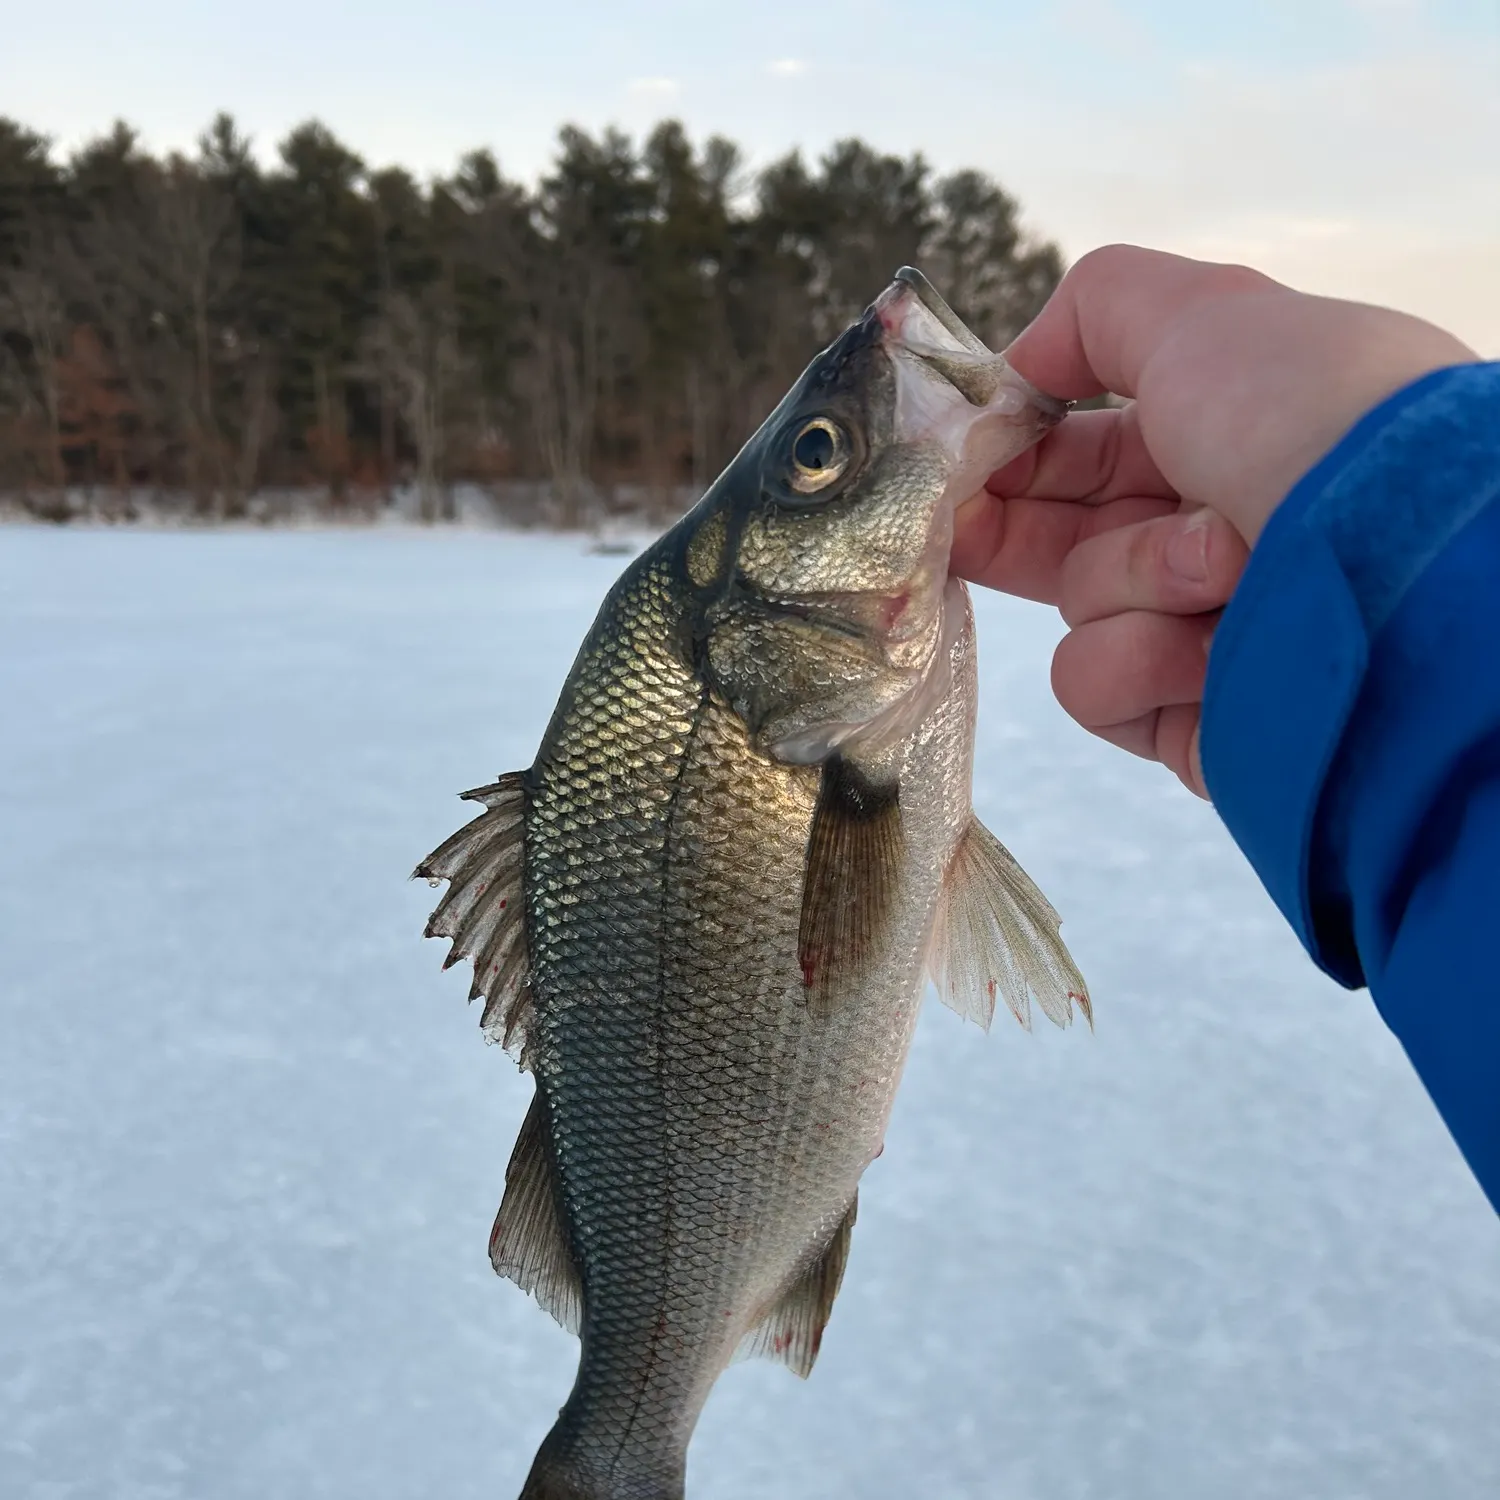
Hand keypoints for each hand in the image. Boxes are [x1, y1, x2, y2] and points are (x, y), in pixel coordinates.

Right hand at [953, 245, 1476, 796]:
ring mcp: (1196, 633)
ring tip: (1222, 564)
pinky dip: (1137, 656)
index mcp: (1217, 439)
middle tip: (952, 517)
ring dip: (1130, 575)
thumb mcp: (1205, 314)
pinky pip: (1093, 683)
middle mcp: (1206, 536)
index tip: (949, 454)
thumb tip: (1017, 369)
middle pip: (1056, 536)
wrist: (1404, 566)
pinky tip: (1207, 645)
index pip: (1078, 450)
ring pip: (1077, 606)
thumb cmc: (1316, 421)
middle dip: (1006, 520)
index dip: (1006, 451)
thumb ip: (1098, 308)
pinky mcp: (1183, 721)